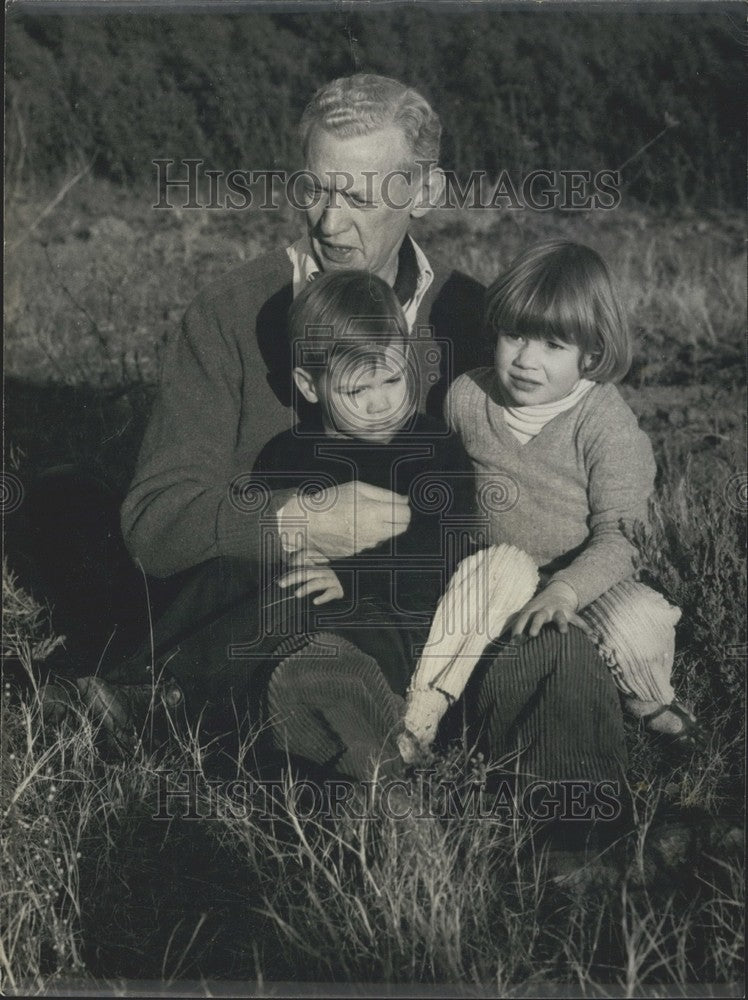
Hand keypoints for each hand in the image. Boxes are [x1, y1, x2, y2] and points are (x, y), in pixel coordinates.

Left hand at [278, 565, 343, 604]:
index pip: (303, 564)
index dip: (292, 568)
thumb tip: (287, 574)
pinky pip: (331, 593)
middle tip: (281, 584)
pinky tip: (315, 602)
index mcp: (317, 566)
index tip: (281, 578)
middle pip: (307, 572)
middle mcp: (324, 571)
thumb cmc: (328, 585)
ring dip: (307, 587)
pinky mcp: (339, 591)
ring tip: (296, 594)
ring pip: (317, 582)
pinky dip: (323, 597)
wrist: (352, 587)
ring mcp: (332, 580)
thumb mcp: (315, 577)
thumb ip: (303, 574)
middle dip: (293, 577)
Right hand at [280, 481, 410, 559]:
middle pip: (401, 529)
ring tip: (363, 517)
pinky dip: (367, 536)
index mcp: (374, 512)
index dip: (403, 508)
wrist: (308, 523)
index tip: (397, 505)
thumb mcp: (357, 488)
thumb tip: (404, 500)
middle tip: (385, 511)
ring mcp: (366, 545)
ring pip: (386, 537)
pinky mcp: (357, 553)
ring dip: (382, 528)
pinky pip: (370, 544)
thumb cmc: (331, 501)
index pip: (405, 515)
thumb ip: (385, 494)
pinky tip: (353, 527)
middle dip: (397, 520)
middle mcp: (373, 532)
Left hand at [510, 581, 589, 637]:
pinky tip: (590, 634)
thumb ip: (520, 625)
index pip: (523, 617)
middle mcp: (544, 610)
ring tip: (564, 632)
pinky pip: (577, 620)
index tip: (514, 639)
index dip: (518, 627)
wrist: (556, 592)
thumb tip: (508, 643)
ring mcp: (557, 610)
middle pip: (539, 616)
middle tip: (532, 634)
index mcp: (532, 610)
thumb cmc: (538, 609)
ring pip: (560, 617)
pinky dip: (584, 627)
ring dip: (561, 623)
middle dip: (536, 624)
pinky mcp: (569, 613)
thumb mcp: (528, 612)